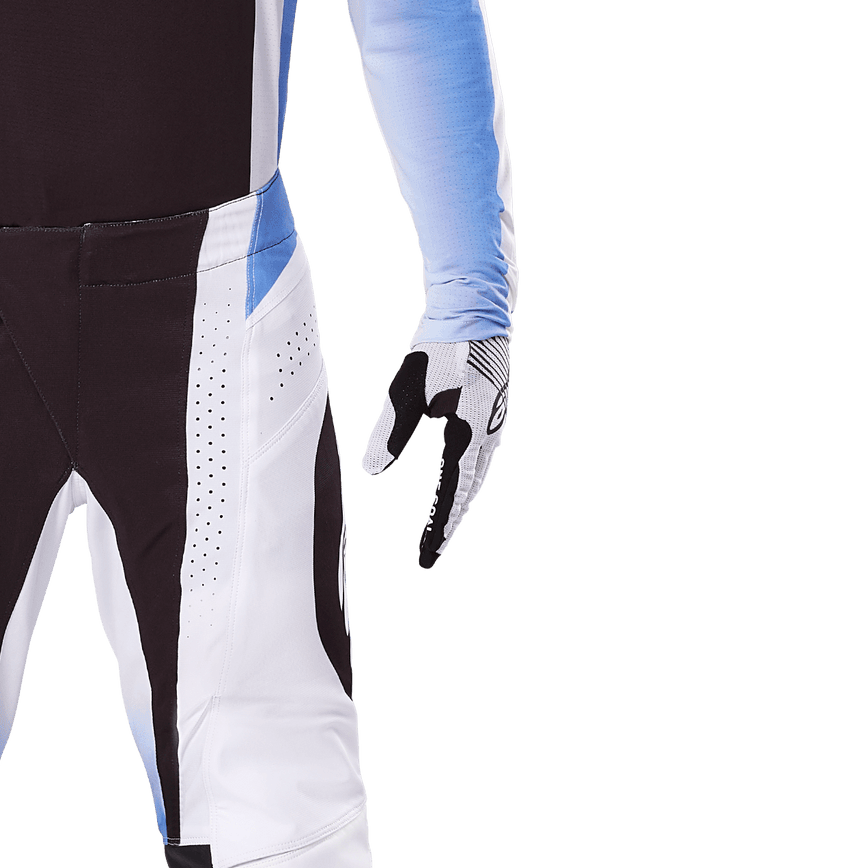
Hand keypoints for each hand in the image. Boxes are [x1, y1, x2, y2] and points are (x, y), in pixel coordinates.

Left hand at [360, 337, 510, 568]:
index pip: (453, 492)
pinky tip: (456, 482)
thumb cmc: (439, 349)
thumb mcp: (407, 392)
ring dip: (458, 501)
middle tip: (431, 551)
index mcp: (469, 433)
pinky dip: (465, 478)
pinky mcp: (489, 411)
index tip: (427, 555)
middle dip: (449, 522)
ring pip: (476, 474)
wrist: (473, 312)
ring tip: (441, 527)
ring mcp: (493, 422)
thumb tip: (375, 471)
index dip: (439, 526)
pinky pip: (479, 456)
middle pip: (469, 490)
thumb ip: (392, 434)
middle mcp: (488, 433)